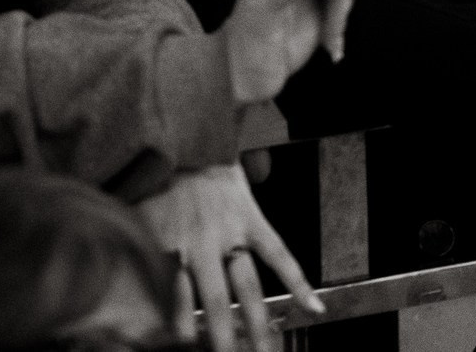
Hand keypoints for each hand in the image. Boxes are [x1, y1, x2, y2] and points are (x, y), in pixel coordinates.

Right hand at [139, 163, 320, 351]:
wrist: (159, 144)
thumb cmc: (198, 158)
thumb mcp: (235, 163)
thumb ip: (254, 171)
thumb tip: (265, 167)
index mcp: (246, 215)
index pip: (279, 255)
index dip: (299, 283)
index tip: (316, 310)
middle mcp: (223, 234)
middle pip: (245, 291)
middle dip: (255, 330)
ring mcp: (191, 245)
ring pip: (208, 300)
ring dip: (214, 333)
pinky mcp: (161, 249)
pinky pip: (170, 291)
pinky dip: (173, 317)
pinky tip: (174, 339)